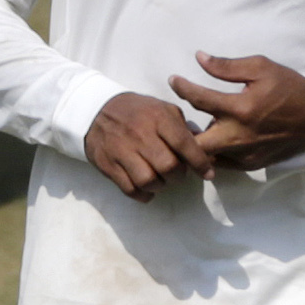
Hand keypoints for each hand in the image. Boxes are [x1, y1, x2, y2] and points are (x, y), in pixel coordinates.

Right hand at [84, 92, 199, 202]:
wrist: (96, 110)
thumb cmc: (139, 112)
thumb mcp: (164, 110)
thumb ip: (185, 129)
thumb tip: (207, 151)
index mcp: (158, 118)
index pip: (183, 144)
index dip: (199, 162)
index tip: (208, 174)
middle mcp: (140, 134)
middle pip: (168, 166)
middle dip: (178, 175)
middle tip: (177, 173)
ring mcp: (122, 150)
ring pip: (148, 181)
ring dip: (160, 186)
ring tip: (161, 179)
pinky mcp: (108, 164)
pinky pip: (129, 189)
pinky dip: (143, 194)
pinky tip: (147, 189)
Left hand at [170, 52, 304, 172]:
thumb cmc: (293, 89)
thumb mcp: (263, 68)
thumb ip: (228, 66)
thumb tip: (200, 59)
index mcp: (241, 108)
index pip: (198, 99)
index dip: (181, 87)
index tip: (174, 80)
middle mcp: (240, 135)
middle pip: (194, 142)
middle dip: (182, 131)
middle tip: (178, 118)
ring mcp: (246, 154)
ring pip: (207, 156)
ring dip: (199, 143)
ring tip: (196, 129)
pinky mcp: (252, 165)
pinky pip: (223, 163)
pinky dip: (216, 152)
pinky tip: (217, 139)